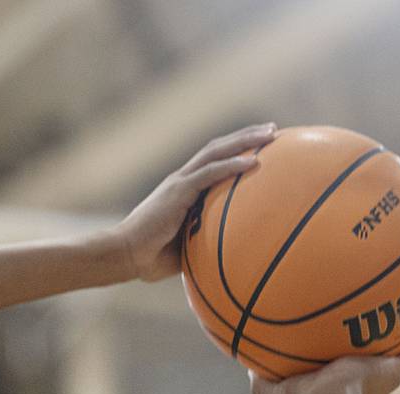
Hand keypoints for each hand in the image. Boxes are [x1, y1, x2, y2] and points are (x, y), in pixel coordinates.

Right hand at [113, 123, 277, 282]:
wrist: (126, 255)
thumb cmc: (153, 258)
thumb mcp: (188, 246)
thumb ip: (207, 241)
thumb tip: (233, 254)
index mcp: (184, 189)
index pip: (213, 161)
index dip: (236, 149)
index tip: (262, 145)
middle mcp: (182, 179)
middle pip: (218, 148)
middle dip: (246, 135)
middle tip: (273, 129)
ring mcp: (179, 183)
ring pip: (216, 152)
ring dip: (245, 140)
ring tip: (271, 134)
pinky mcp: (177, 192)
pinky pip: (210, 173)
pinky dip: (232, 166)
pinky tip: (255, 161)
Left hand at [250, 327, 399, 393]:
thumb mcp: (277, 392)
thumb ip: (261, 383)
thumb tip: (246, 369)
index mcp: (345, 393)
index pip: (350, 377)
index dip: (351, 365)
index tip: (348, 351)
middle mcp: (369, 390)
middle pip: (377, 367)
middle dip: (378, 351)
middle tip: (379, 330)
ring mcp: (384, 381)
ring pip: (398, 358)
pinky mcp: (394, 372)